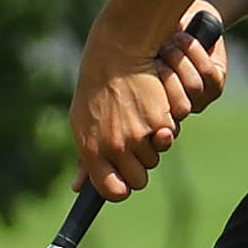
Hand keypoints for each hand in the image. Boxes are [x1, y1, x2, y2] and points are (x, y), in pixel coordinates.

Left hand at [70, 58, 178, 199]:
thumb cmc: (96, 91)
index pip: (112, 190)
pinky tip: (150, 106)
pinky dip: (164, 125)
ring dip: (151, 144)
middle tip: (133, 143)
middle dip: (139, 166)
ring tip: (138, 117)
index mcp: (91, 150)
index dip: (121, 189)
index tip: (124, 182)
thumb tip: (79, 188)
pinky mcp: (160, 123)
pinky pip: (168, 137)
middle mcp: (114, 147)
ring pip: (155, 157)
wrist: (116, 56)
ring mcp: (138, 136)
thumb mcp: (82, 124)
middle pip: (139, 180)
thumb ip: (84, 158)